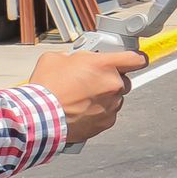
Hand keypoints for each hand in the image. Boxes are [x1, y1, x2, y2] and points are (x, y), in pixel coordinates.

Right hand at [29, 49, 147, 142]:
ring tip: (81, 97)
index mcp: (104, 65)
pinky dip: (99, 111)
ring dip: (104, 96)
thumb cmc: (46, 87)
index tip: (136, 60)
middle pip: (124, 79)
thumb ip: (77, 56)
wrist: (40, 116)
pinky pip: (109, 113)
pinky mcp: (108, 121)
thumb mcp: (56, 58)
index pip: (135, 58)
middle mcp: (113, 84)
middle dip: (110, 79)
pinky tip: (82, 109)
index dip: (136, 58)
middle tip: (91, 80)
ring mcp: (112, 104)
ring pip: (116, 97)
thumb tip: (80, 60)